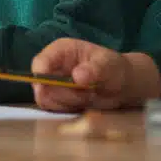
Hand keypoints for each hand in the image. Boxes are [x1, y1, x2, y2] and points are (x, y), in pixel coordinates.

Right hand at [31, 39, 158, 111]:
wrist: (120, 86)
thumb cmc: (113, 69)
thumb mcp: (108, 65)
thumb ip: (94, 69)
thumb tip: (77, 76)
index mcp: (60, 51)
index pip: (40, 62)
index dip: (40, 75)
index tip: (46, 87)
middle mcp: (52, 67)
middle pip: (41, 85)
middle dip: (63, 94)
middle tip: (86, 93)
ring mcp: (52, 85)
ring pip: (47, 100)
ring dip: (68, 103)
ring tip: (89, 96)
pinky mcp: (57, 100)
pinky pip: (54, 110)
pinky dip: (68, 110)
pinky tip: (84, 104)